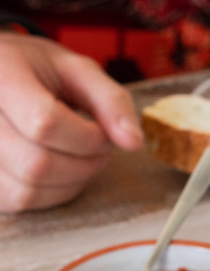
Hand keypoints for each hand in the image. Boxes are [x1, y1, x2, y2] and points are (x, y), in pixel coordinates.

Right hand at [0, 33, 142, 211]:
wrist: (0, 75)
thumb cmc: (37, 71)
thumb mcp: (77, 70)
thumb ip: (111, 100)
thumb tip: (134, 142)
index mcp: (2, 74)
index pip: (44, 122)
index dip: (87, 138)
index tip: (102, 134)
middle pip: (36, 164)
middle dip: (84, 165)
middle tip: (97, 149)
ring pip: (28, 190)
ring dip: (71, 183)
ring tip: (80, 158)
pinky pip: (19, 201)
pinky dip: (52, 193)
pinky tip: (60, 171)